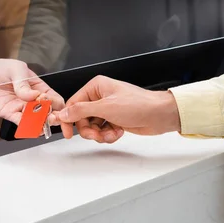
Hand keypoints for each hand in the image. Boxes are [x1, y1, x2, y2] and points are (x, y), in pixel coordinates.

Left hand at [0, 59, 64, 124]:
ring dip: (41, 123)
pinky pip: (22, 123)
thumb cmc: (0, 69)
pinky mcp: (11, 115)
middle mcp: (33, 99)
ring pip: (36, 119)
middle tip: (50, 118)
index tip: (50, 104)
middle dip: (52, 117)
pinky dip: (27, 127)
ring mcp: (22, 108)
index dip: (56, 103)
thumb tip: (33, 96)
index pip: (54, 98)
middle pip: (48, 111)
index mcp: (38, 87)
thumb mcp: (15, 69)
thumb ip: (24, 83)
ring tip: (41, 125)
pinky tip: (31, 129)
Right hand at [58, 76, 180, 142]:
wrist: (159, 115)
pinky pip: (102, 131)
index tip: (67, 132)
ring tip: (111, 133)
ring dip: (100, 134)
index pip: (73, 104)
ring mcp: (108, 109)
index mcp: (96, 87)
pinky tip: (118, 132)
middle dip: (89, 130)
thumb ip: (81, 111)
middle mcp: (100, 97)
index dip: (68, 119)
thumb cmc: (139, 104)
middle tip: (96, 135)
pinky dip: (108, 135)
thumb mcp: (105, 107)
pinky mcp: (114, 119)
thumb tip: (64, 113)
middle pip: (82, 118)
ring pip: (92, 127)